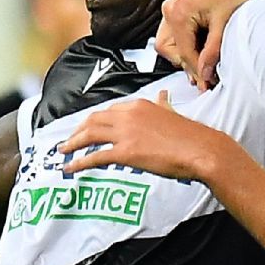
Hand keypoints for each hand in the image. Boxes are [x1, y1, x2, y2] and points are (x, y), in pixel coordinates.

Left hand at [61, 91, 232, 180]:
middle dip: (78, 130)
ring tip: (64, 152)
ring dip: (73, 143)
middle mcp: (129, 115)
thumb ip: (162, 105)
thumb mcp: (173, 113)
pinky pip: (95, 156)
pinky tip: (71, 167)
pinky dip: (79, 162)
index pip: (109, 111)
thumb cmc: (191, 136)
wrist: (201, 150)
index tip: (87, 128)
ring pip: (89, 135)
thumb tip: (162, 96)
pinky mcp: (126, 152)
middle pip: (93, 120)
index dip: (94, 120)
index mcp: (140, 105)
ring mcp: (126, 133)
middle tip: (69, 140)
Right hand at [158, 0, 264, 89]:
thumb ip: (212, 52)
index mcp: (178, 12)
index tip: (207, 84)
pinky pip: (175, 34)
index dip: (196, 71)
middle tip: (206, 76)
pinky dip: (187, 45)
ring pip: (169, 43)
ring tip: (205, 64)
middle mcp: (170, 9)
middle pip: (169, 50)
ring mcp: (172, 7)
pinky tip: (202, 51)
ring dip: (185, 55)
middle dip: (187, 63)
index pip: (183, 52)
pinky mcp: (178, 8)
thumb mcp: (224, 25)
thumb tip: (206, 74)